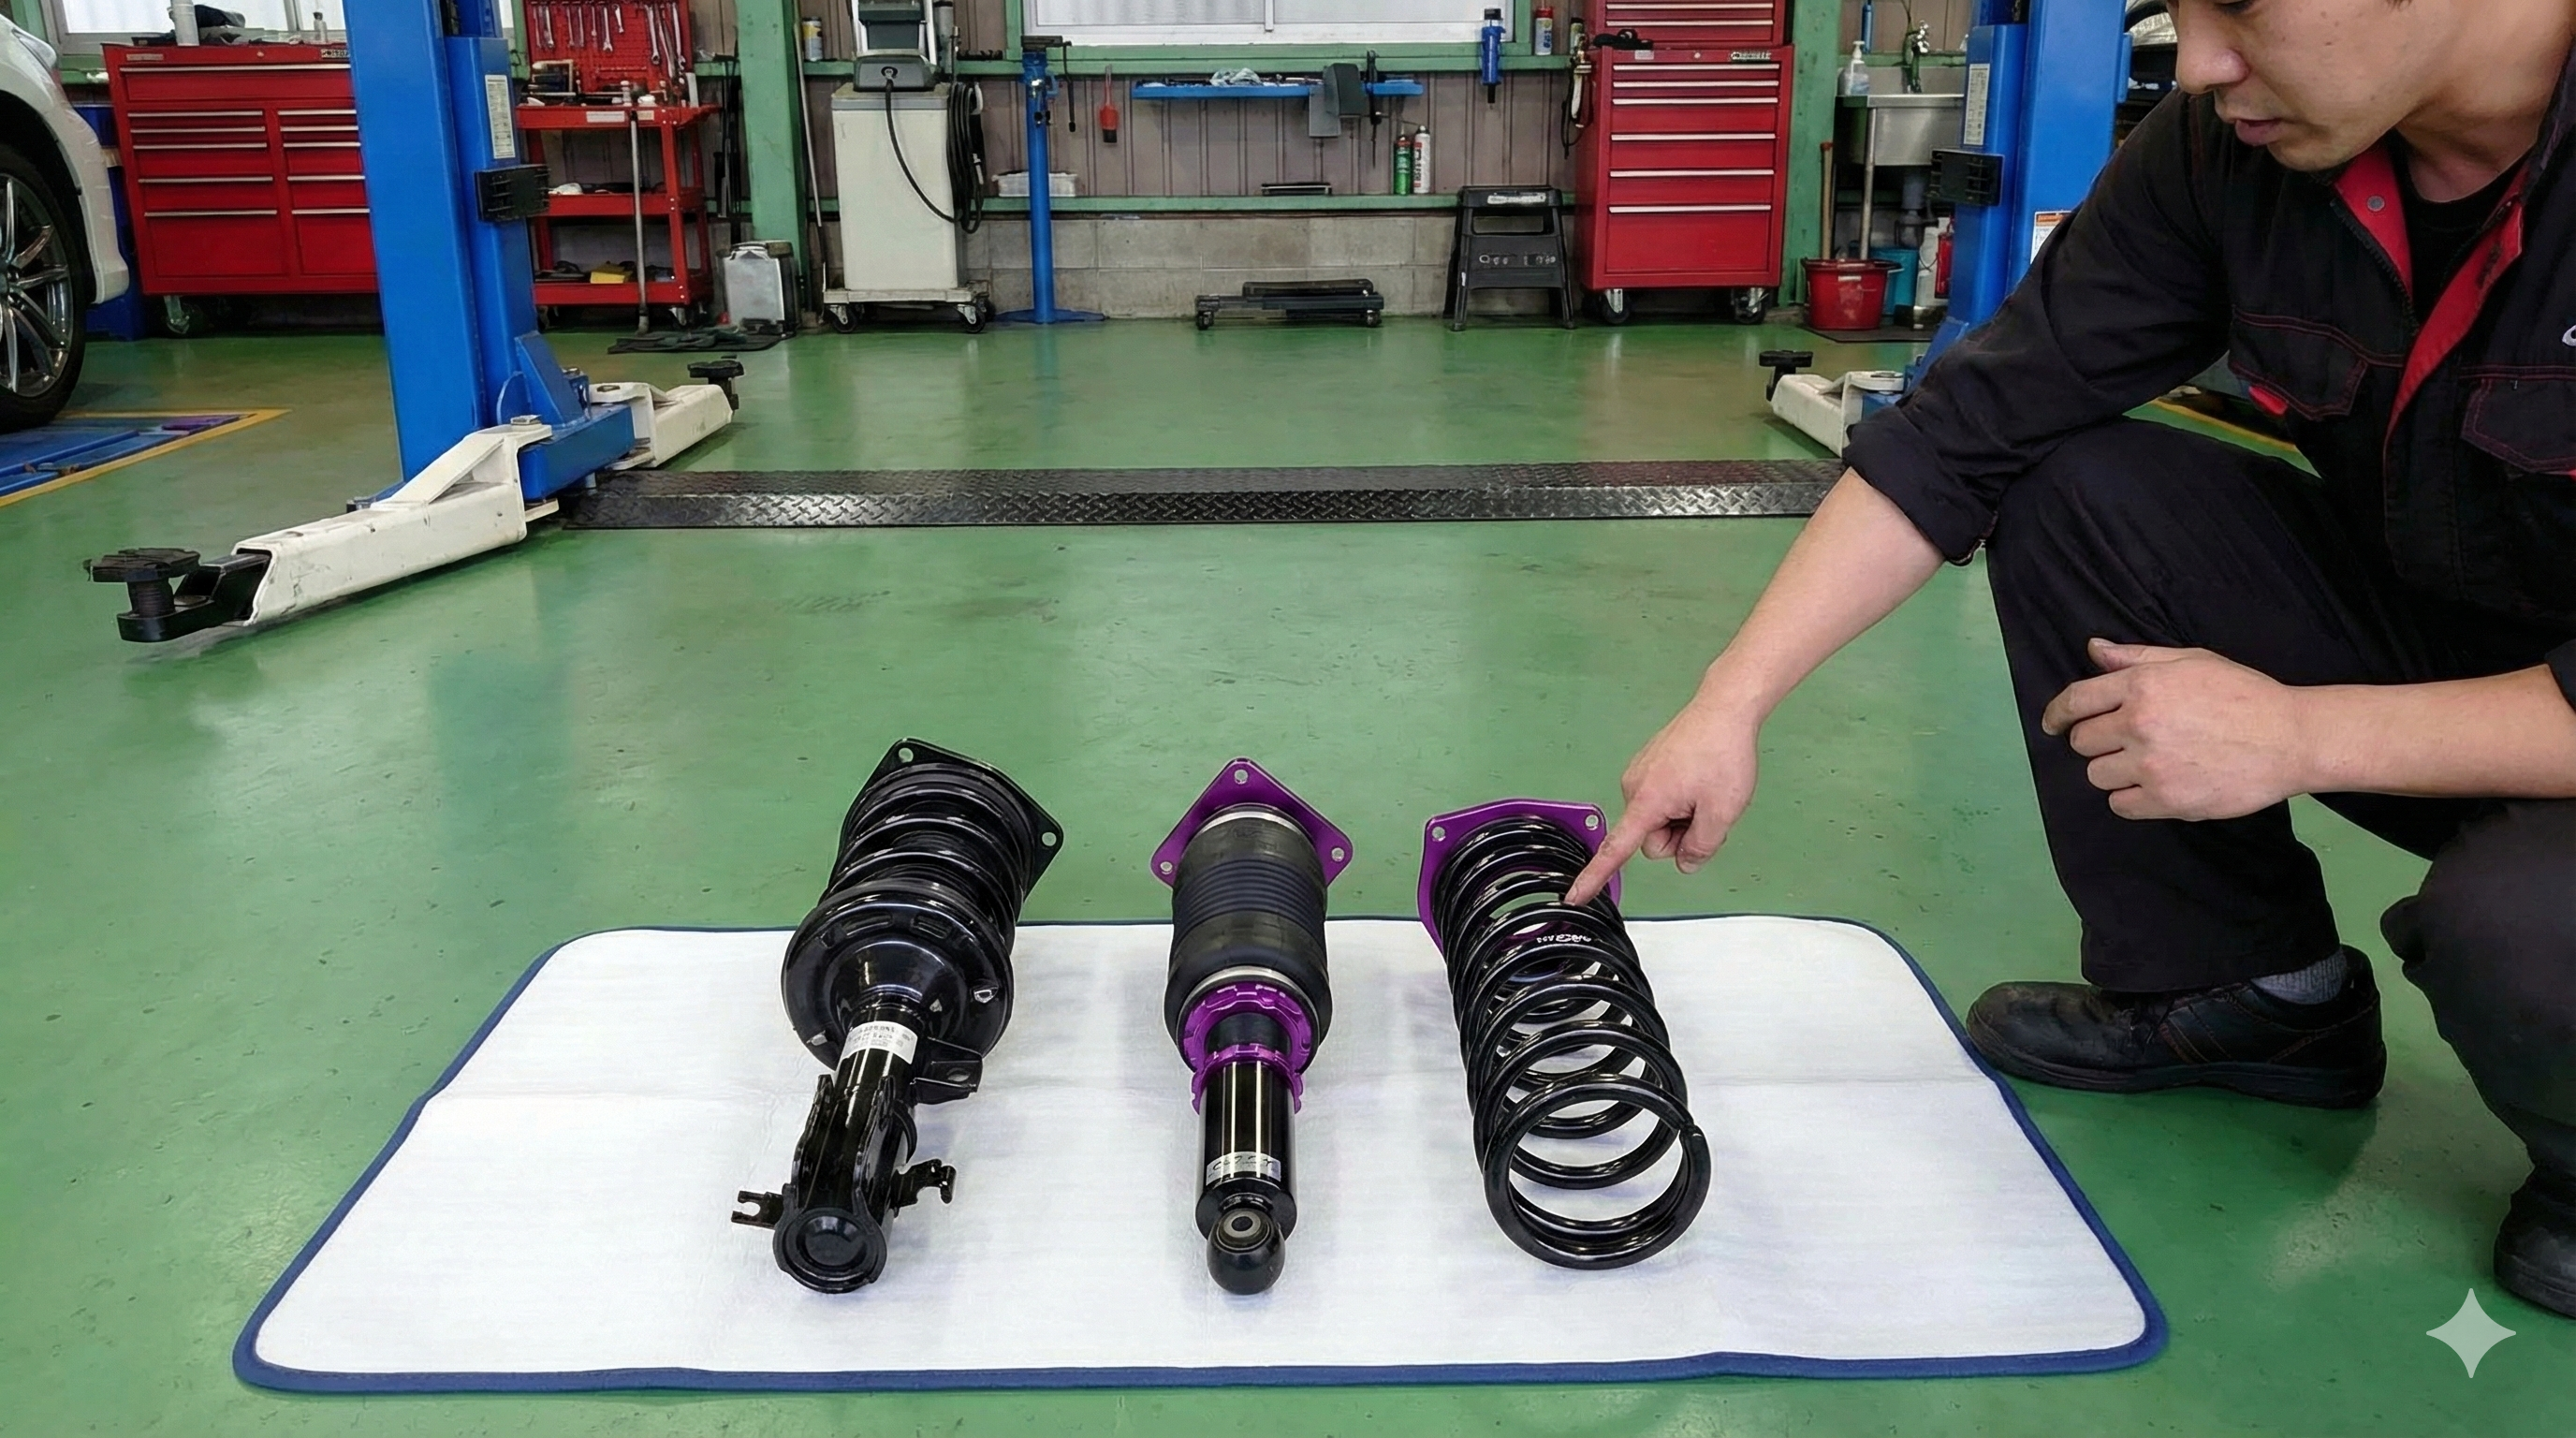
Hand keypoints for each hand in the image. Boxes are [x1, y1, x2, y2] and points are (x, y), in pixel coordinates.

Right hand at [1565, 697, 1760, 902]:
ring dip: (1682, 817)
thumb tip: (1685, 862)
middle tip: (1708, 811)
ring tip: (1706, 790)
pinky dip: (1680, 800)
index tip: (1574, 896)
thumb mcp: (1722, 812)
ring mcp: (1640, 774)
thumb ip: (1701, 847)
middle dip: (1678, 835)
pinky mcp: (1649, 765)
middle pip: (1650, 838)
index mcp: (1646, 802)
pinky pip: (1661, 799)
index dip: (1595, 877)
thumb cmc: (1722, 756)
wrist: (1724, 709)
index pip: (1615, 849)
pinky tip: (1700, 778)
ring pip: (1658, 819)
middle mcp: (1634, 788)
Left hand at [2041, 639, 2314, 819]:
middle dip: (2095, 741)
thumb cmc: (2244, 694)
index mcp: (2143, 685)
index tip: (2052, 724)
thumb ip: (2137, 658)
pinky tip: (2155, 786)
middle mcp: (2140, 724)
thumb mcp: (2192, 661)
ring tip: (2146, 763)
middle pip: (2082, 742)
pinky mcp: (2167, 801)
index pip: (2076, 700)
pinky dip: (2131, 799)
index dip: (2056, 714)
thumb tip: (2094, 649)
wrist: (2291, 739)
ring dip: (2113, 771)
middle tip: (2123, 741)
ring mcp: (2152, 766)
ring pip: (2097, 776)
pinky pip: (2120, 806)